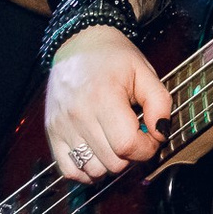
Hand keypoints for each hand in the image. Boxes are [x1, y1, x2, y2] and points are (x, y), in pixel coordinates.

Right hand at [44, 27, 171, 181]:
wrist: (79, 42)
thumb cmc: (114, 57)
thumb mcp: (144, 72)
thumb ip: (160, 103)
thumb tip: (160, 133)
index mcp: (104, 97)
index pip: (128, 145)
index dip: (148, 148)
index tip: (151, 135)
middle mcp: (79, 114)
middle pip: (113, 162)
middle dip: (132, 155)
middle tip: (134, 135)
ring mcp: (62, 125)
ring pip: (93, 171)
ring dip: (110, 163)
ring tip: (115, 141)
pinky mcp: (52, 132)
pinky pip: (69, 171)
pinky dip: (86, 171)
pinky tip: (98, 153)